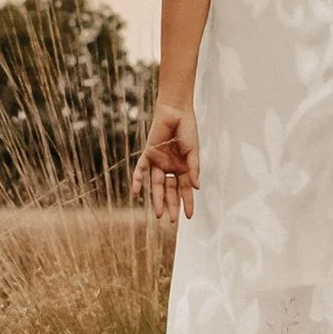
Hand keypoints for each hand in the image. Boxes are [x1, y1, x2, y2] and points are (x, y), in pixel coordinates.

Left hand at [131, 102, 199, 225]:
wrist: (176, 112)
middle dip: (172, 205)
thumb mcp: (193, 152)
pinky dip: (138, 181)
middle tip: (171, 221)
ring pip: (157, 185)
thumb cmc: (188, 130)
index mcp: (183, 168)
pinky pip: (141, 170)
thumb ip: (193, 169)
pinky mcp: (148, 155)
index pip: (185, 190)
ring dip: (157, 199)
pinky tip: (136, 193)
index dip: (188, 203)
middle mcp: (171, 168)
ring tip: (159, 214)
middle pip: (171, 191)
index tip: (190, 217)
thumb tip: (196, 187)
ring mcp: (159, 162)